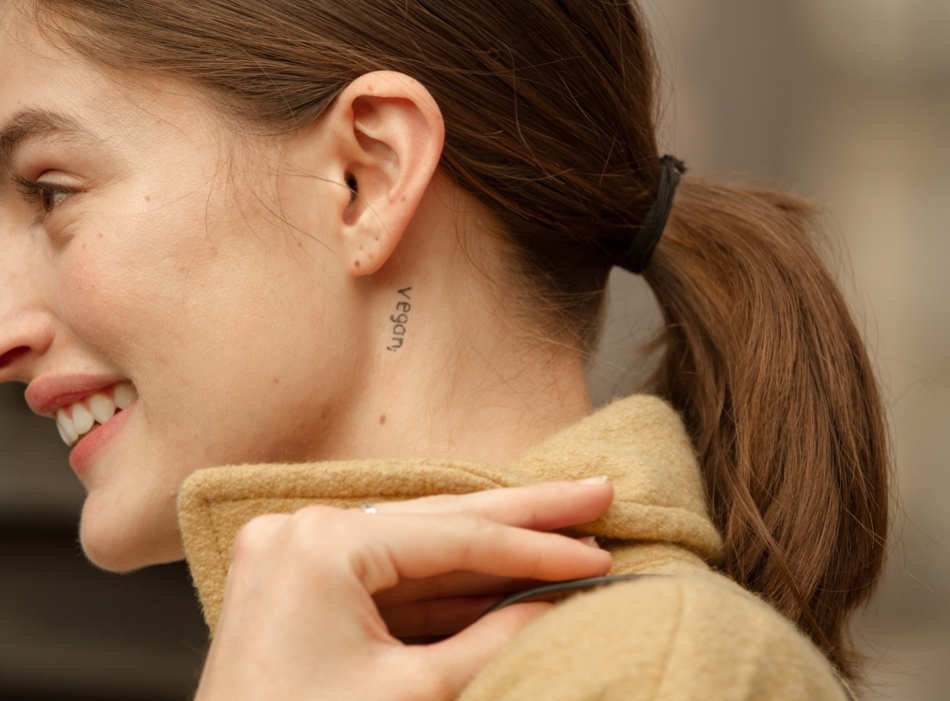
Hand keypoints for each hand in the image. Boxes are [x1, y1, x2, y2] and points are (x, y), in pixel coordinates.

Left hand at [194, 479, 612, 700]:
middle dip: (524, 514)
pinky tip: (505, 570)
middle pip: (440, 521)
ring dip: (492, 547)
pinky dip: (447, 580)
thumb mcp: (412, 696)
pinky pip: (388, 573)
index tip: (595, 552)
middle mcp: (302, 530)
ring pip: (417, 544)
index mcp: (320, 545)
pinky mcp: (300, 582)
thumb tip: (554, 603)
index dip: (534, 549)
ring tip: (563, 527)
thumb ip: (492, 642)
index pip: (454, 538)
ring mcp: (296, 551)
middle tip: (593, 493)